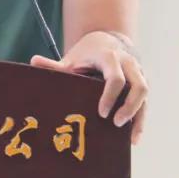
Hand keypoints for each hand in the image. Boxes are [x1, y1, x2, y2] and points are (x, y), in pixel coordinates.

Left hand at [30, 30, 148, 144]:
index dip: (110, 95)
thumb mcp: (71, 58)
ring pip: (145, 92)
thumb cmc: (86, 54)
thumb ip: (54, 65)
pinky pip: (145, 100)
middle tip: (116, 123)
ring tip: (130, 137)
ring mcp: (137, 71)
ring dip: (139, 115)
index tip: (102, 113)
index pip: (115, 77)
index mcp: (109, 56)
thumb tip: (33, 61)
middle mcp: (127, 63)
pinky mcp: (141, 81)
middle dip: (130, 106)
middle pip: (137, 85)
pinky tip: (133, 137)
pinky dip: (141, 118)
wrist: (107, 40)